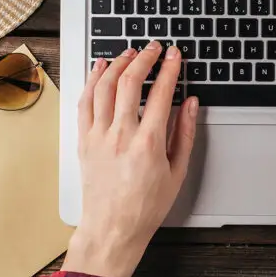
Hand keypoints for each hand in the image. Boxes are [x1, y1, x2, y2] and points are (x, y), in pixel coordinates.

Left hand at [62, 41, 198, 276]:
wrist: (112, 229)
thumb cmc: (145, 206)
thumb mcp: (177, 172)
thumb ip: (185, 133)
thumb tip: (191, 104)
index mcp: (148, 143)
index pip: (162, 93)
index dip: (170, 68)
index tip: (175, 56)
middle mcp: (120, 135)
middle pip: (130, 82)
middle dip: (145, 58)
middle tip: (154, 47)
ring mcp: (98, 136)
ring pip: (105, 87)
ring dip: (118, 63)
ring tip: (129, 52)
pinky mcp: (84, 141)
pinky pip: (85, 102)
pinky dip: (92, 81)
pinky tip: (100, 69)